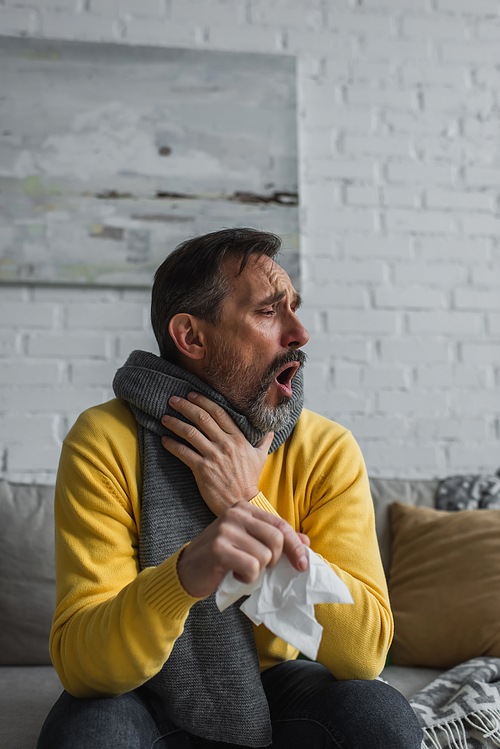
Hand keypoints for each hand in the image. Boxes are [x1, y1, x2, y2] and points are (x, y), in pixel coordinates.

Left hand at [161, 392, 273, 515]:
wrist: (242, 503)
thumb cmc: (250, 481)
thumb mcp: (260, 458)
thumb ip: (264, 442)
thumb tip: (271, 431)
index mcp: (238, 438)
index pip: (219, 413)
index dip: (203, 401)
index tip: (191, 395)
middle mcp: (225, 444)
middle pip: (202, 418)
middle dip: (186, 406)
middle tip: (173, 400)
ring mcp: (213, 456)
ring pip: (190, 433)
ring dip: (175, 423)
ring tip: (165, 418)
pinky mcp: (203, 469)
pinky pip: (183, 452)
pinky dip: (172, 445)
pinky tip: (164, 440)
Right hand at [177, 502, 309, 597]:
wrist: (187, 570)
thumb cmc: (222, 557)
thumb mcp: (249, 543)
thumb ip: (275, 540)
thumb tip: (306, 543)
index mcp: (244, 508)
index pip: (280, 524)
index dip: (295, 546)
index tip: (303, 564)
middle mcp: (235, 514)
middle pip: (276, 538)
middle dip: (275, 560)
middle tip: (262, 568)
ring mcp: (226, 529)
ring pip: (264, 555)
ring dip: (258, 571)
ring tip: (243, 570)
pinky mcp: (219, 548)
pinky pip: (251, 567)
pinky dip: (248, 578)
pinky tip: (235, 575)